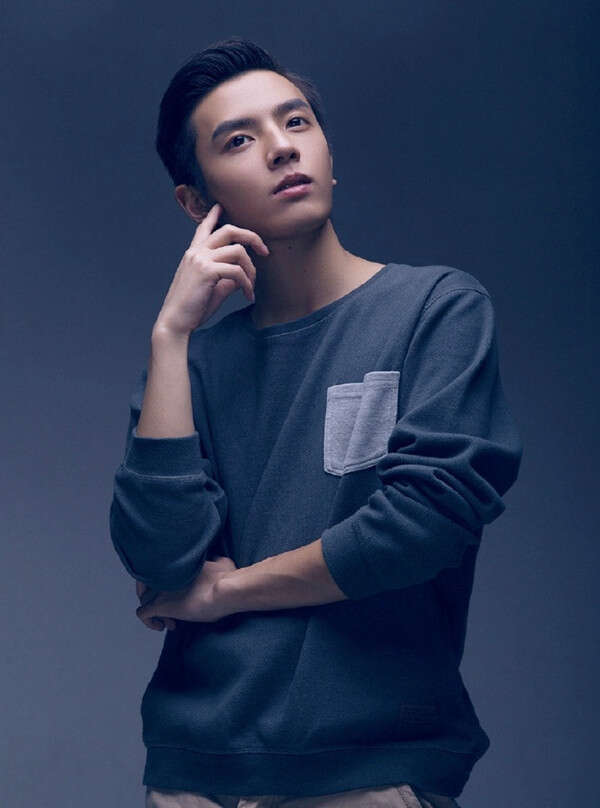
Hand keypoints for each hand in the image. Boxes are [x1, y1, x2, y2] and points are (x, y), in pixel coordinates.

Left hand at [135, 555, 239, 629]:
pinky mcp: (159, 605)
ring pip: (145, 600)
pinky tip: (162, 627)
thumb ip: (214, 561)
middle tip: (175, 612)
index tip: (179, 594)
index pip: (161, 572)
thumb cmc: (227, 578)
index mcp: (177, 564)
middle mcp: (165, 573)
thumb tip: (216, 560)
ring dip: (157, 612)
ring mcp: (160, 589)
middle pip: (150, 586)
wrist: (225, 590)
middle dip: (160, 599)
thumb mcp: (221, 562)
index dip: (167, 585)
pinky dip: (149, 622)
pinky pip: (142, 614)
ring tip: (171, 622)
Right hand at [153, 202, 269, 337]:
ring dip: (251, 270)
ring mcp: (200, 259)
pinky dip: (247, 284)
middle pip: (229, 230)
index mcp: (194, 254)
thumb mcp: (213, 289)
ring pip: (238, 251)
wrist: (175, 322)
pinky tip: (248, 295)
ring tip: (251, 287)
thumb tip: (243, 277)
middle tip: (265, 251)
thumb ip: (228, 279)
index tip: (220, 206)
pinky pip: (237, 271)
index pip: (204, 228)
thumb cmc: (192, 308)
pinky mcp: (206, 271)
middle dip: (251, 237)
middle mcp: (196, 252)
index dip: (214, 215)